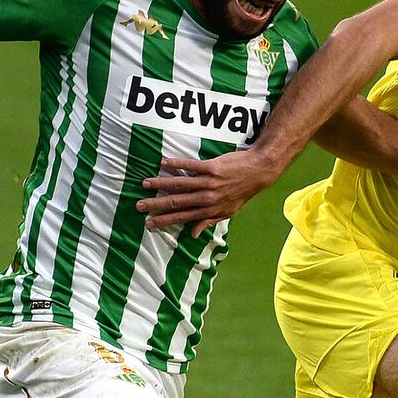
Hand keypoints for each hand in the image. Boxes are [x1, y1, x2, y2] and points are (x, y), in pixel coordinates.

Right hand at [139, 152, 289, 236]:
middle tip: (139, 206)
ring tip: (145, 184)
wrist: (258, 172)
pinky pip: (190, 165)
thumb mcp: (228, 212)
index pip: (182, 218)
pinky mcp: (211, 167)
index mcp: (209, 210)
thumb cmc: (242, 192)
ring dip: (161, 184)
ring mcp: (209, 182)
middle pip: (177, 202)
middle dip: (156, 205)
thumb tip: (192, 234)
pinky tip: (163, 163)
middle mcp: (207, 198)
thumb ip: (208, 221)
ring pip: (180, 184)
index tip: (149, 223)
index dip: (164, 221)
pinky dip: (176, 164)